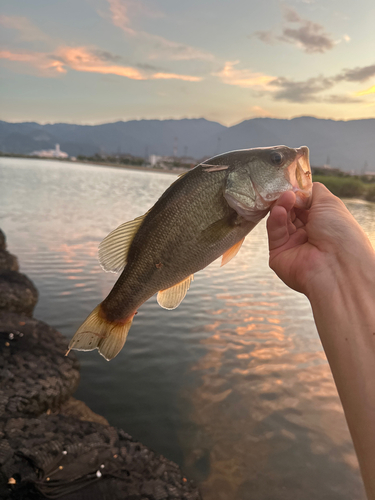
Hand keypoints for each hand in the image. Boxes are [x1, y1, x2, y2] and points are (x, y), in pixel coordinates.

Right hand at [266, 182, 373, 296]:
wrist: (337, 266)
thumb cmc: (341, 234)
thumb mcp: (330, 203)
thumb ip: (313, 191)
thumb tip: (299, 187)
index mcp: (322, 223)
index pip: (304, 204)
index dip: (297, 192)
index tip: (290, 183)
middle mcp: (308, 234)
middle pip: (290, 210)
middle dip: (288, 199)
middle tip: (286, 190)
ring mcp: (293, 244)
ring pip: (280, 220)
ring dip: (281, 207)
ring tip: (285, 198)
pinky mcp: (279, 254)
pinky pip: (274, 233)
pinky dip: (276, 220)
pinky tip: (280, 211)